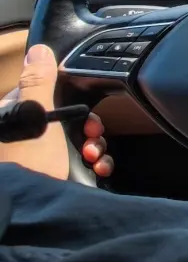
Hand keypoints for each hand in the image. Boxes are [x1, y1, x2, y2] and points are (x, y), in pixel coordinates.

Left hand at [0, 44, 112, 179]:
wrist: (36, 212)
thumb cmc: (28, 163)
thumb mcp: (34, 117)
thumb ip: (37, 83)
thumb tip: (39, 49)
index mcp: (15, 122)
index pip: (41, 97)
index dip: (64, 97)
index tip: (81, 103)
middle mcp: (26, 141)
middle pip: (65, 120)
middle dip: (86, 125)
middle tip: (93, 132)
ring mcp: (42, 161)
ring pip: (77, 141)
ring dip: (94, 145)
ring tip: (94, 155)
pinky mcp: (59, 177)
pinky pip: (83, 163)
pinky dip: (96, 163)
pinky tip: (98, 167)